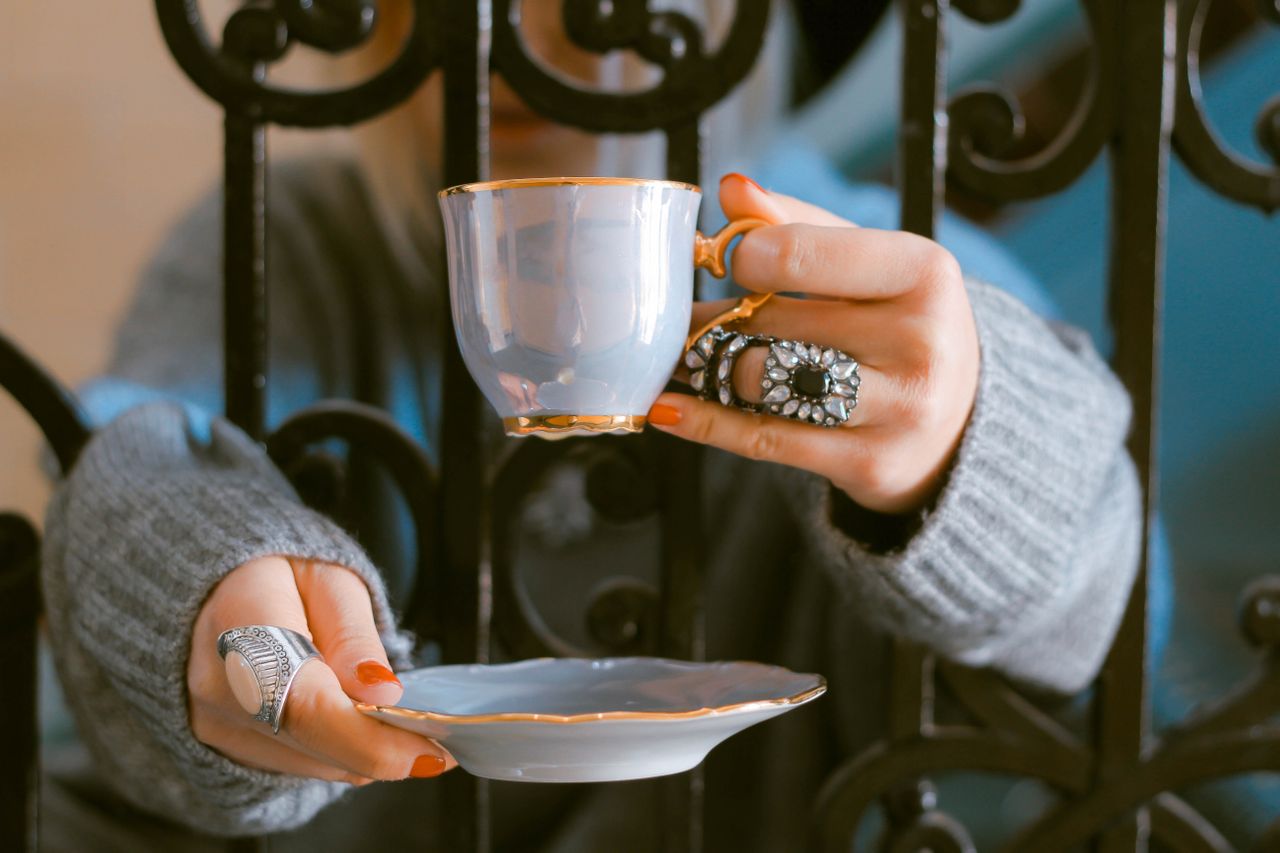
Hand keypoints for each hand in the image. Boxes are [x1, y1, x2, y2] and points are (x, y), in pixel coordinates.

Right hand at [188, 556, 454, 783]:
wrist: (217, 590)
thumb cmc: (284, 577)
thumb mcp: (331, 582)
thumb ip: (353, 637)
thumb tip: (382, 695)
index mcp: (240, 623)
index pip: (304, 701)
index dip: (369, 737)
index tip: (430, 750)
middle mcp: (217, 685)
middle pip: (310, 742)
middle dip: (386, 750)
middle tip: (443, 743)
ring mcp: (215, 724)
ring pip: (310, 763)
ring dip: (367, 754)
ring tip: (410, 728)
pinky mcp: (226, 747)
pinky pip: (298, 764)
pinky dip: (341, 753)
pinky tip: (368, 729)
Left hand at [648, 173, 979, 513]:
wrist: (959, 422)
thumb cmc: (899, 326)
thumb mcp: (867, 264)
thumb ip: (798, 223)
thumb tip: (731, 188)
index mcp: (924, 271)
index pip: (797, 253)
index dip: (744, 256)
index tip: (724, 260)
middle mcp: (920, 340)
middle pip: (771, 318)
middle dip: (717, 315)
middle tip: (686, 315)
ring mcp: (898, 408)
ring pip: (760, 377)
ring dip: (707, 364)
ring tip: (687, 354)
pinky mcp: (870, 462)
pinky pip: (764, 437)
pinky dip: (704, 421)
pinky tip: (667, 408)